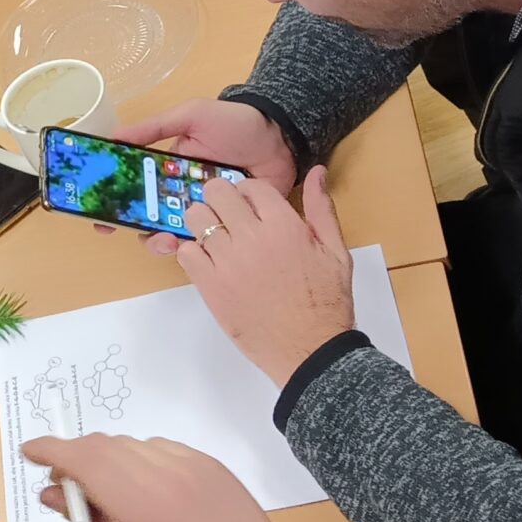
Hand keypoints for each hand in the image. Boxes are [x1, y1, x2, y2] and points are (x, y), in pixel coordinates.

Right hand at [21, 432, 309, 521]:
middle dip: (76, 458)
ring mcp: (192, 464)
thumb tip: (53, 495)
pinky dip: (142, 462)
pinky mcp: (211, 464)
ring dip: (109, 459)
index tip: (31, 454)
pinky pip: (162, 450)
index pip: (82, 459)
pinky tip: (148, 493)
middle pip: (103, 445)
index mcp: (140, 503)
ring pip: (132, 445)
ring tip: (111, 495)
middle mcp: (165, 473)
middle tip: (66, 487)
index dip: (51, 451)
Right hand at [112, 99, 296, 252]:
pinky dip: (199, 247)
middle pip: (150, 220)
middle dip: (139, 230)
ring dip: (164, 242)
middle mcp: (181, 194)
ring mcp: (206, 212)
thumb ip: (155, 127)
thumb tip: (114, 137)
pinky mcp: (229, 224)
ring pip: (176, 235)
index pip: (136, 192)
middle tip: (141, 232)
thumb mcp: (191, 117)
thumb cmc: (234, 124)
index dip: (115, 206)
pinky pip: (210, 242)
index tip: (100, 219)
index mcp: (167, 171)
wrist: (282, 137)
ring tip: (168, 241)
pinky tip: (196, 243)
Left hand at [175, 171, 355, 386]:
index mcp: (285, 225)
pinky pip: (186, 251)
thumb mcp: (336, 251)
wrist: (311, 350)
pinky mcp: (210, 285)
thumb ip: (321, 208)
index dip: (247, 192)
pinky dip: (193, 253)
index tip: (250, 207)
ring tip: (217, 238)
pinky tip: (210, 263)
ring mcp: (227, 261)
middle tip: (228, 217)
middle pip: (216, 192)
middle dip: (220, 200)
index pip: (250, 185)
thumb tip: (317, 171)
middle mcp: (252, 237)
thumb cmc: (327, 302)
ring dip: (203, 223)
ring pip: (196, 218)